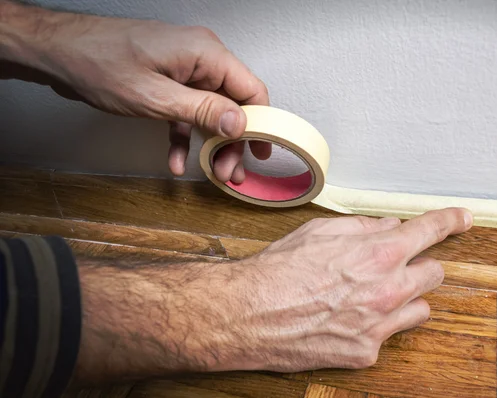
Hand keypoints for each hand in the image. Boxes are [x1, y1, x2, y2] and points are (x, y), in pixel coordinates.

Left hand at [0, 2, 268, 178]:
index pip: (251, 90)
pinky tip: (178, 160)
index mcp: (205, 53)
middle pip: (233, 104)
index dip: (261, 123)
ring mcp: (184, 70)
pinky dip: (185, 136)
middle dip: (233, 141)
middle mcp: (200, 59)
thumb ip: (203, 111)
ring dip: (212, 143)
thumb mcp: (156, 96)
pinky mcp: (168, 80)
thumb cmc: (98, 62)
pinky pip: (186, 112)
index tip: (261, 152)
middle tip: (230, 172)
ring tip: (213, 172)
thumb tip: (241, 124)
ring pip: (211, 111)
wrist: (57, 52)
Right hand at [198, 207, 472, 371]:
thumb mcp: (320, 231)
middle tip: (397, 264)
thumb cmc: (279, 269)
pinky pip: (390, 335)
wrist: (249, 313)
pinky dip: (379, 325)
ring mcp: (381, 324)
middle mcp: (389, 289)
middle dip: (419, 264)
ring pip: (422, 307)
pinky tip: (349, 318)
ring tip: (373, 294)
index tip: (464, 219)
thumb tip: (388, 226)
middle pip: (434, 272)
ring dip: (406, 297)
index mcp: (379, 252)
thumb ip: (363, 228)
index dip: (451, 221)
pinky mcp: (366, 352)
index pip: (430, 230)